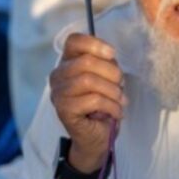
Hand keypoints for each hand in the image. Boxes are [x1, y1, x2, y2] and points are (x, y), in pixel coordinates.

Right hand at [49, 33, 126, 173]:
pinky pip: (92, 100)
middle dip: (111, 73)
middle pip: (86, 61)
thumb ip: (105, 63)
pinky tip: (116, 112)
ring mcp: (58, 93)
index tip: (112, 55)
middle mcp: (58, 75)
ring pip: (88, 80)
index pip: (74, 41)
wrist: (97, 137)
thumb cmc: (102, 105)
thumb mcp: (106, 78)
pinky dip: (111, 106)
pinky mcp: (64, 110)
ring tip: (120, 100)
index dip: (95, 44)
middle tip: (121, 85)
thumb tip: (110, 55)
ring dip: (112, 91)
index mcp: (67, 63)